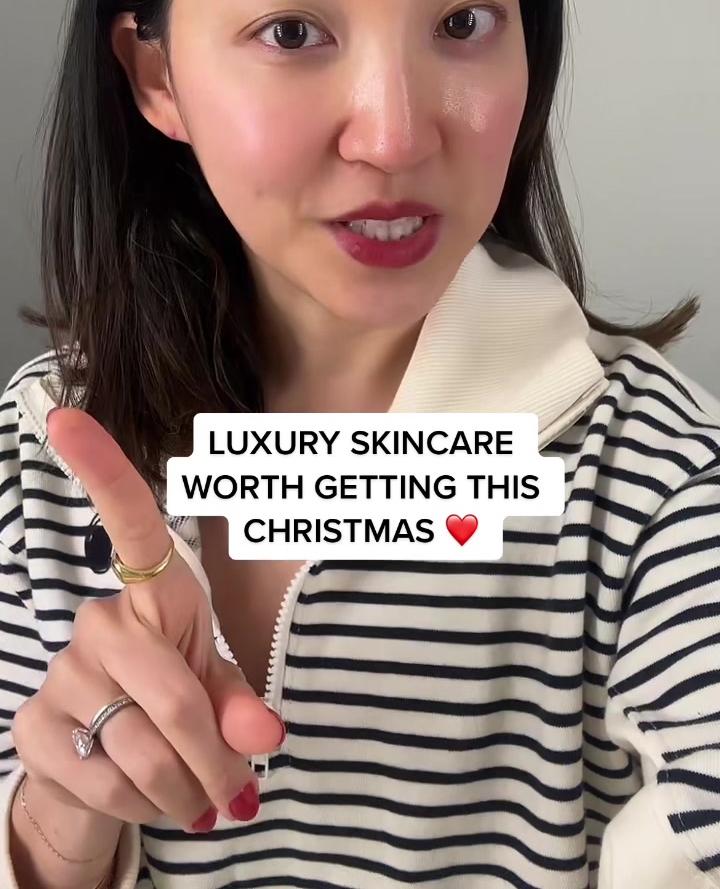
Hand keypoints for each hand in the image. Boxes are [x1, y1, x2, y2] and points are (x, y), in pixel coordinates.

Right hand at [12, 409, 283, 832]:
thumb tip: (261, 735)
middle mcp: (99, 622)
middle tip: (229, 790)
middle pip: (178, 696)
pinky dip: (143, 809)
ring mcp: (63, 674)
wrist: (97, 770)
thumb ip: (242, 705)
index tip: (67, 417)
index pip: (129, 521)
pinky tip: (141, 797)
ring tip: (190, 794)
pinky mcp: (35, 728)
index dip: (101, 467)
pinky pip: (111, 785)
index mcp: (153, 593)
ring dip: (184, 792)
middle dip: (214, 760)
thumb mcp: (217, 692)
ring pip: (148, 752)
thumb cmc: (168, 704)